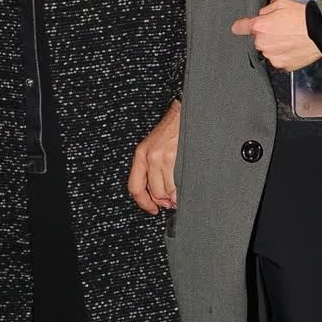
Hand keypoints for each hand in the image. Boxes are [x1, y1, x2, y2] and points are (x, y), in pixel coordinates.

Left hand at [128, 100, 180, 214]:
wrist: (184, 113)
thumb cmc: (172, 130)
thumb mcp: (155, 147)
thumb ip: (152, 168)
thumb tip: (159, 194)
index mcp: (141, 155)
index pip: (135, 187)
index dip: (144, 203)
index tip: (152, 209)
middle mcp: (149, 157)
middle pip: (153, 192)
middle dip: (163, 201)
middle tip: (171, 203)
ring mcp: (162, 157)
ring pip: (166, 190)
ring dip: (174, 196)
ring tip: (180, 193)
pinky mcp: (175, 157)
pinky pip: (177, 183)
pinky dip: (182, 190)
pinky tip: (185, 186)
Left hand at [231, 0, 320, 70]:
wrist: (320, 32)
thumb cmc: (303, 17)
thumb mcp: (282, 3)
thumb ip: (266, 10)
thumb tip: (263, 16)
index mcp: (260, 26)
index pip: (241, 27)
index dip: (240, 27)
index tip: (237, 28)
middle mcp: (263, 43)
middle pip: (259, 39)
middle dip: (267, 35)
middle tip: (283, 30)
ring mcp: (272, 56)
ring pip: (269, 50)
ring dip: (276, 46)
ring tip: (291, 38)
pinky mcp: (282, 65)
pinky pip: (279, 59)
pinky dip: (284, 55)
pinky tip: (294, 47)